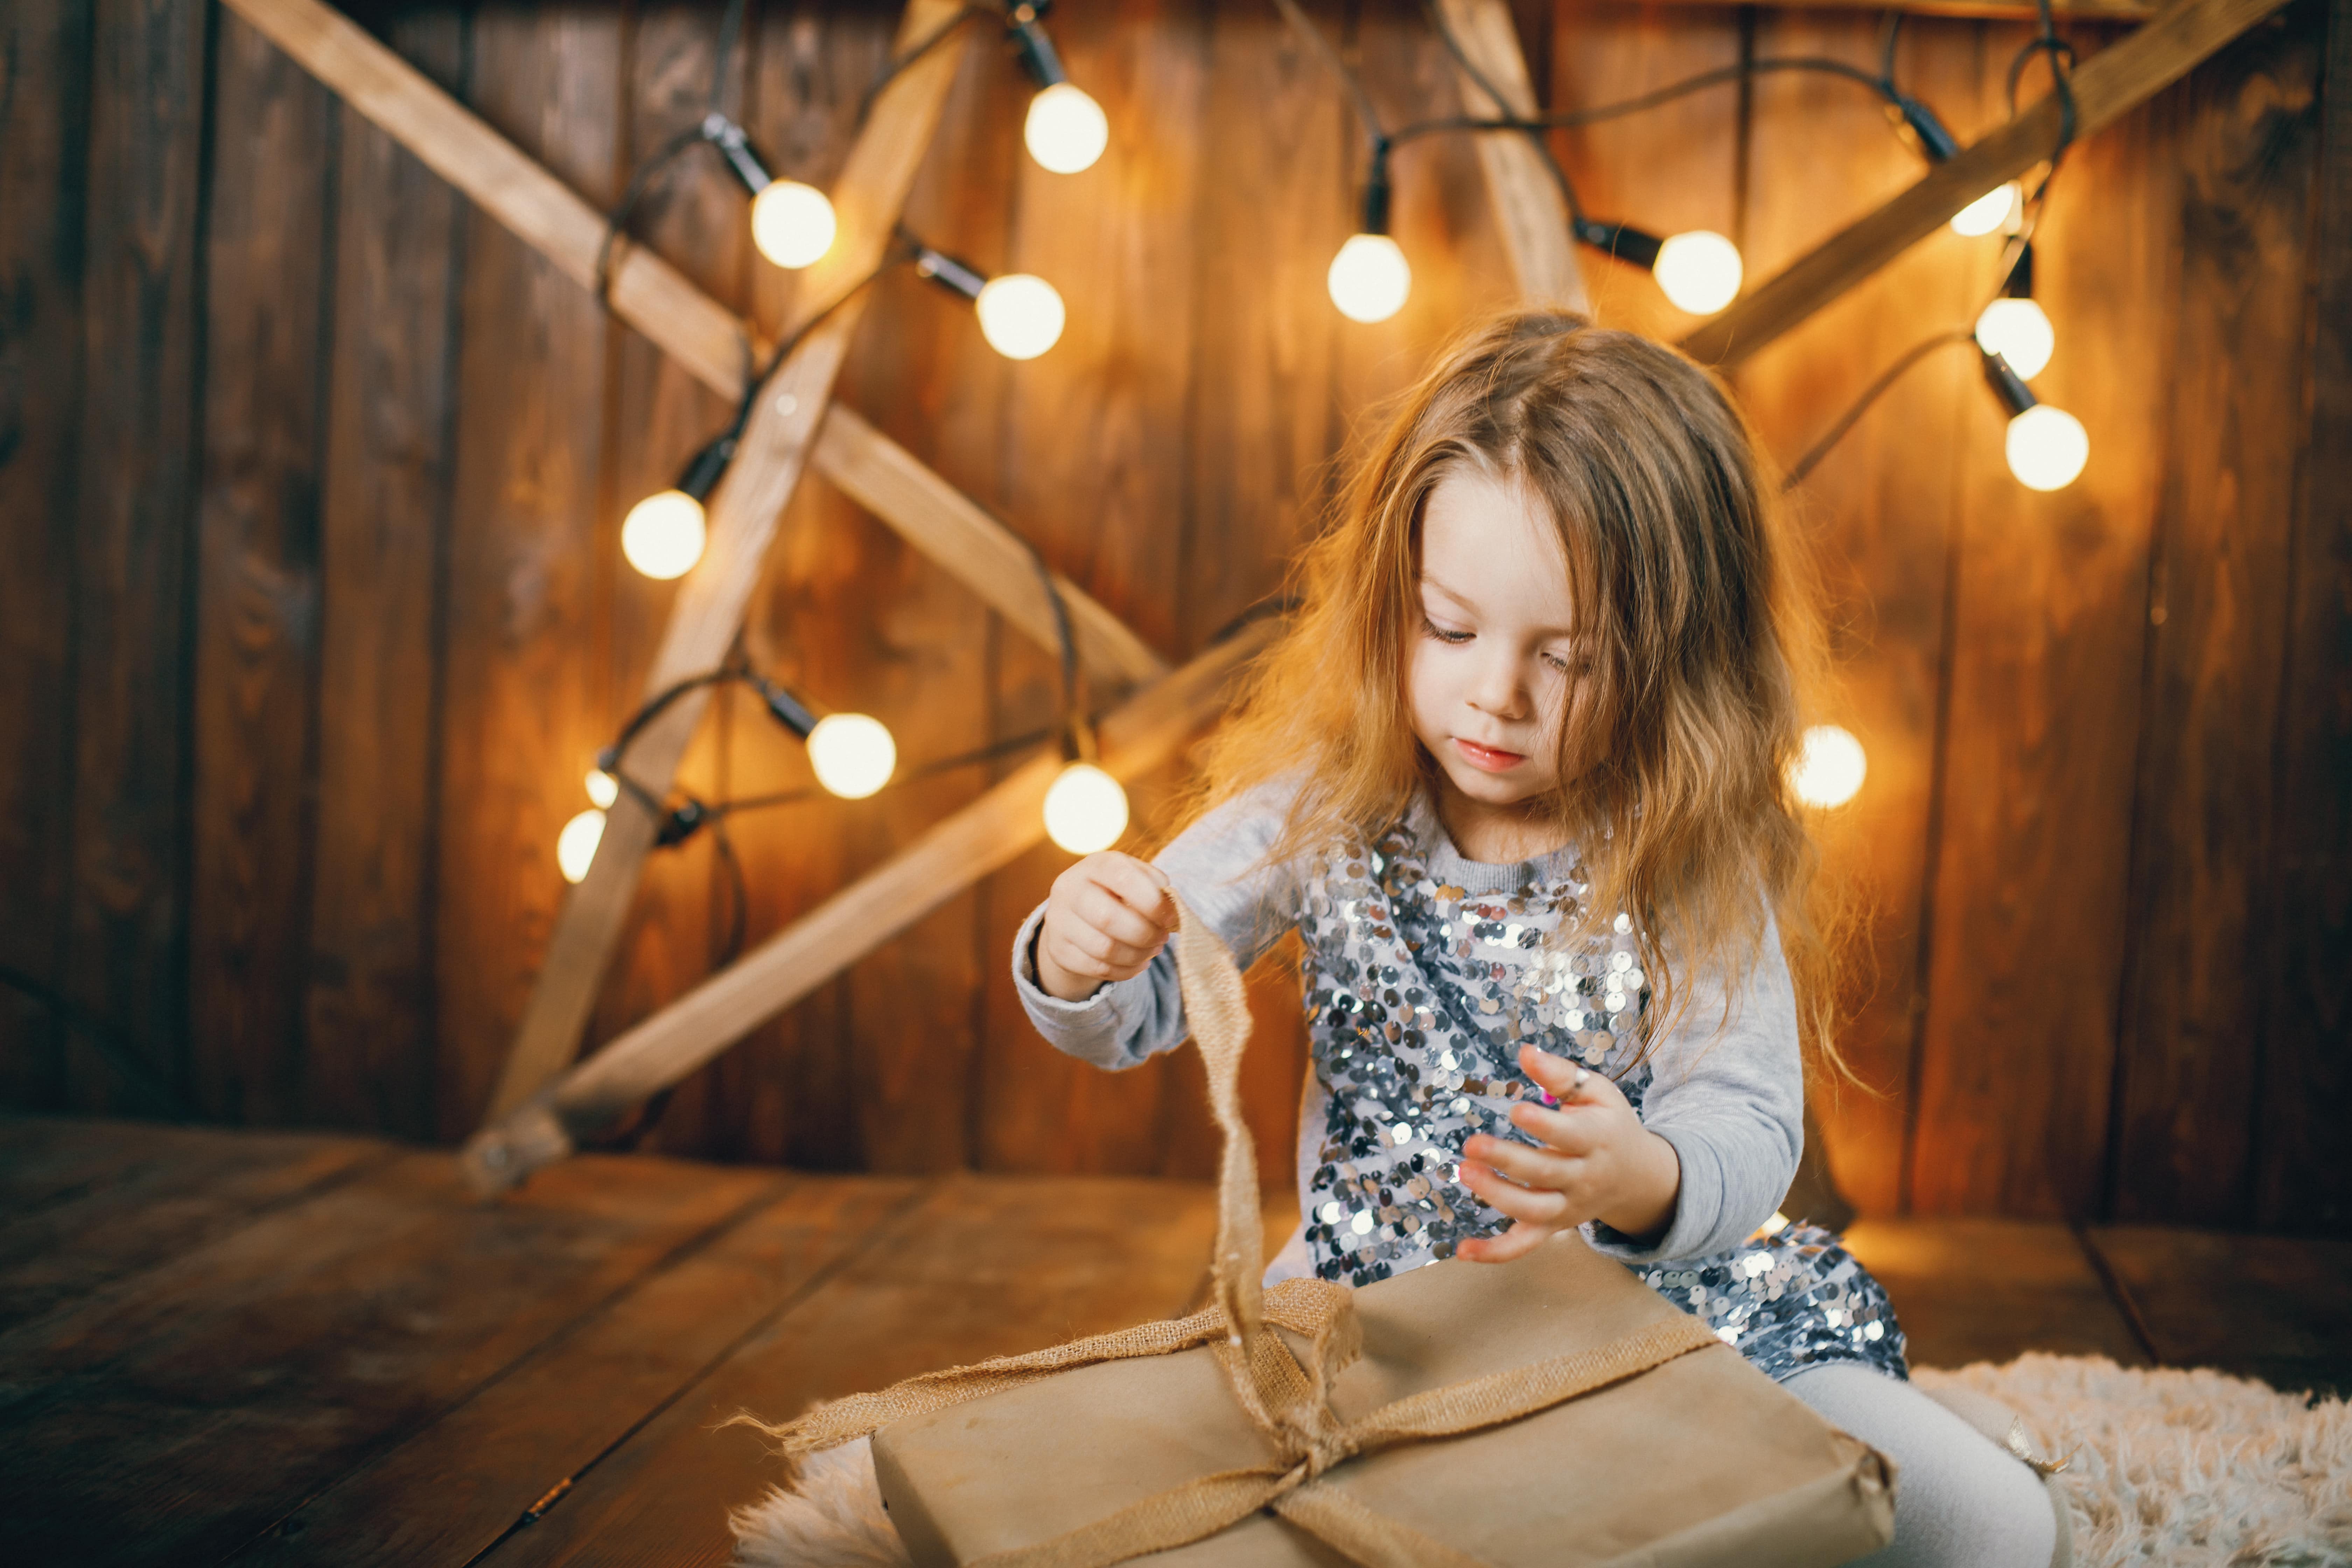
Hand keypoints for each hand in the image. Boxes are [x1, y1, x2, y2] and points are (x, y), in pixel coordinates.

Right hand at [1035, 852, 1176, 1002]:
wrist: (1075, 913)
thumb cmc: (1115, 891)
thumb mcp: (1133, 876)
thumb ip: (1153, 884)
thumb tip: (1169, 902)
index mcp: (1093, 865)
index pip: (1122, 878)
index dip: (1151, 901)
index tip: (1170, 917)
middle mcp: (1069, 889)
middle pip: (1108, 918)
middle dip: (1145, 933)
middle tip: (1162, 937)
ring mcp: (1059, 921)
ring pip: (1104, 949)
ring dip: (1138, 954)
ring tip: (1153, 949)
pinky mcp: (1059, 951)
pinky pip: (1098, 968)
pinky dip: (1127, 970)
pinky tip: (1139, 962)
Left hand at [1454, 1043, 1681, 1263]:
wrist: (1638, 1176)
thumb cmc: (1610, 1124)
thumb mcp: (1598, 1093)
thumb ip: (1562, 1074)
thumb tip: (1526, 1052)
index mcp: (1597, 1140)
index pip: (1570, 1136)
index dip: (1544, 1125)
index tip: (1516, 1108)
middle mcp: (1584, 1177)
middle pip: (1545, 1174)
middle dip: (1508, 1160)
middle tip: (1472, 1144)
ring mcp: (1568, 1207)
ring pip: (1533, 1210)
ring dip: (1497, 1196)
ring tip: (1466, 1172)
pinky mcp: (1554, 1226)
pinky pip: (1524, 1245)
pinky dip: (1495, 1252)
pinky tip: (1462, 1249)